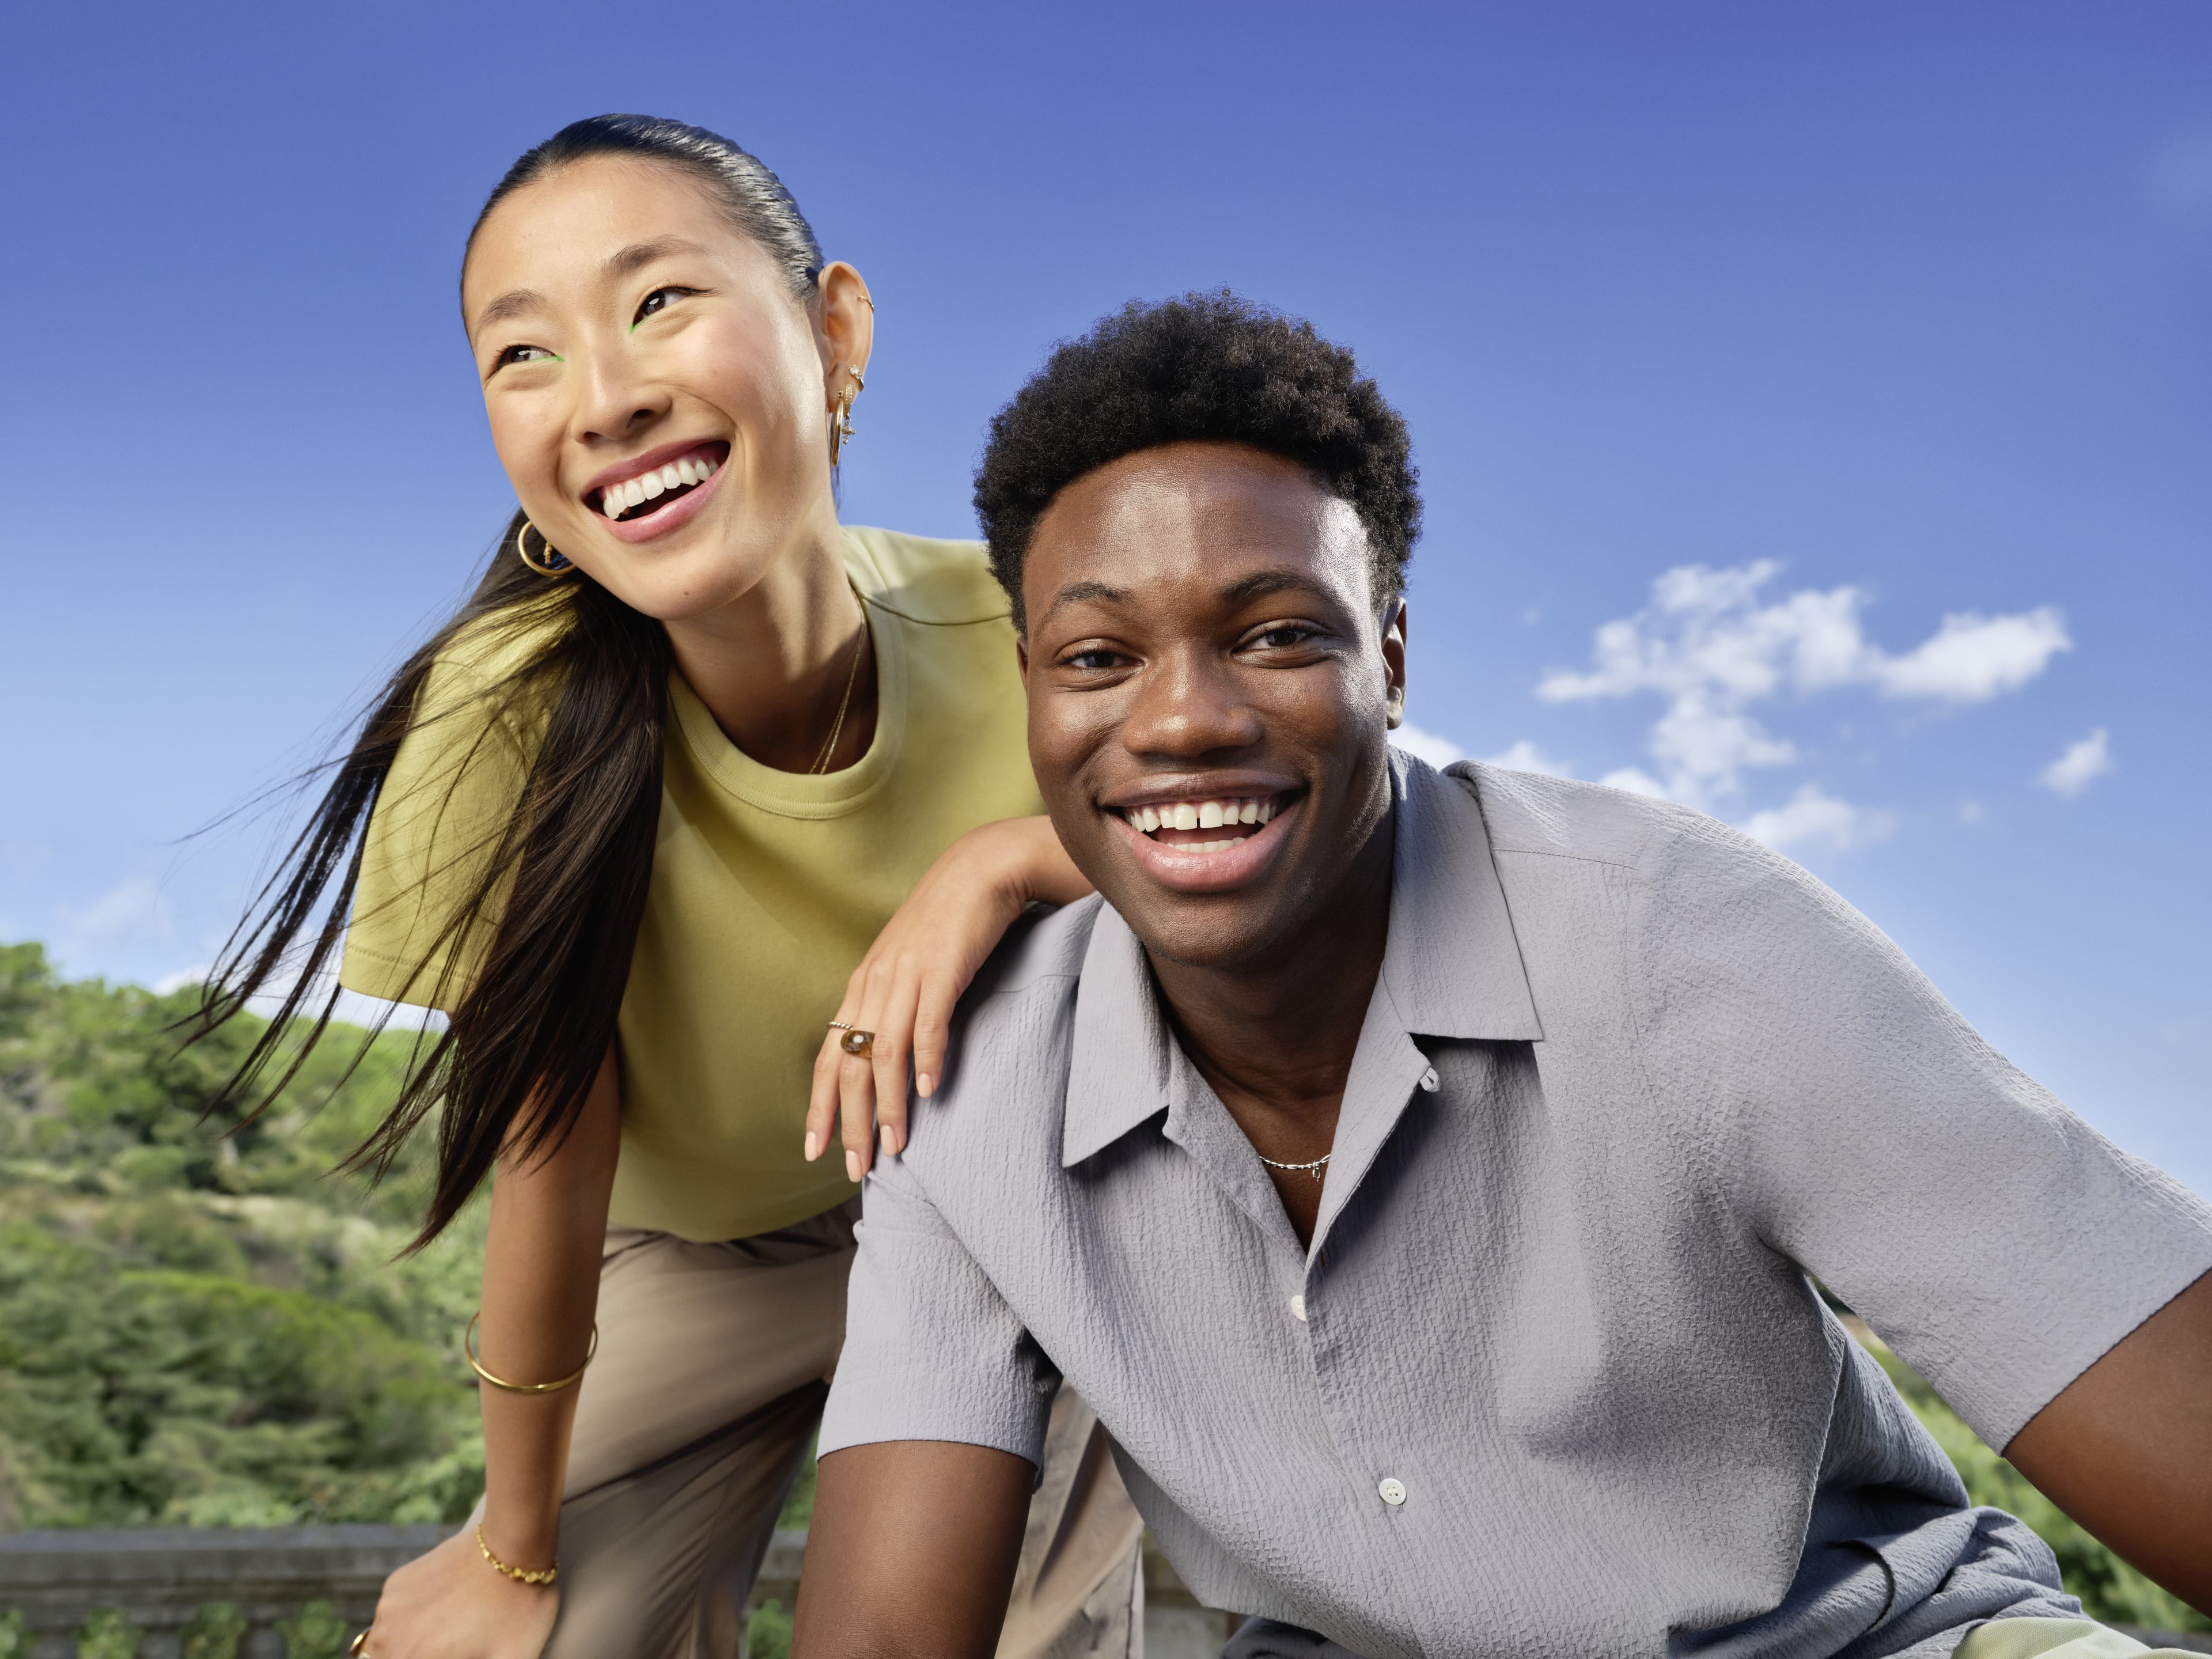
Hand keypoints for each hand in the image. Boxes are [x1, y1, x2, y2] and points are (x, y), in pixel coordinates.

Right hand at [359, 1528, 559, 1658]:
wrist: (514, 1543)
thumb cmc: (518, 1608)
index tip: (455, 1654)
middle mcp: (389, 1637)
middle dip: (418, 1658)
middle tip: (455, 1648)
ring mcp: (389, 1606)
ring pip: (386, 1645)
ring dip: (410, 1648)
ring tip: (453, 1635)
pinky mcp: (397, 1583)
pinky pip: (393, 1615)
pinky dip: (411, 1620)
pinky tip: (447, 1610)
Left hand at [805, 815, 1089, 1179]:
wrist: (980, 869)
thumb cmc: (948, 921)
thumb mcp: (909, 966)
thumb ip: (895, 1005)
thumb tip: (891, 1058)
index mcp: (864, 985)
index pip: (830, 1055)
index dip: (820, 1105)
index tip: (814, 1150)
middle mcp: (876, 983)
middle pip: (851, 1064)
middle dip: (849, 1121)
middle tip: (855, 1167)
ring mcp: (908, 975)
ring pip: (884, 1052)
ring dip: (887, 1104)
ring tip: (895, 1145)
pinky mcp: (943, 969)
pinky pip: (928, 1022)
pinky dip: (925, 1060)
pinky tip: (926, 1093)